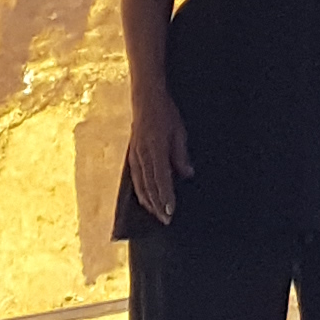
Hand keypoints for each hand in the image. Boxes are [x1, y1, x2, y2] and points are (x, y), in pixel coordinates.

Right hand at [125, 83, 193, 222]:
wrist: (145, 99)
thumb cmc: (165, 113)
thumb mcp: (179, 131)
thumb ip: (181, 154)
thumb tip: (187, 175)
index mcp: (155, 149)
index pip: (161, 178)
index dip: (166, 196)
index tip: (171, 211)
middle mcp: (142, 155)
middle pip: (150, 186)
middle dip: (158, 205)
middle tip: (167, 220)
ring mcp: (135, 156)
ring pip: (141, 185)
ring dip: (149, 202)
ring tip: (157, 215)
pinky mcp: (132, 156)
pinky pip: (135, 179)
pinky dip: (140, 192)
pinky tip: (145, 200)